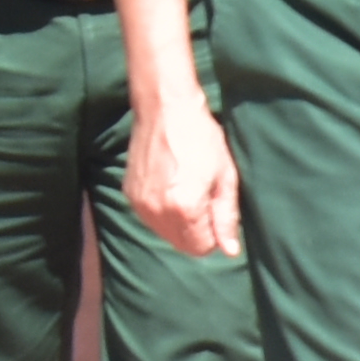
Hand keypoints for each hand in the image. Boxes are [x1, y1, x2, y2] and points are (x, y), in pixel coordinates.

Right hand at [134, 85, 241, 257]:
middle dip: (197, 230)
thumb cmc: (201, 138)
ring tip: (186, 188)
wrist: (165, 108)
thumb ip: (226, 217)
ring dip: (179, 222)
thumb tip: (230, 251)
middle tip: (203, 197)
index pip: (201, 248)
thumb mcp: (225, 176)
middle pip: (181, 245)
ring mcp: (140, 204)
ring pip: (165, 233)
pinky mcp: (129, 194)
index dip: (213, 234)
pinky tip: (170, 184)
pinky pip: (150, 218)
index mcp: (185, 209)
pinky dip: (162, 210)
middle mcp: (158, 212)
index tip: (216, 209)